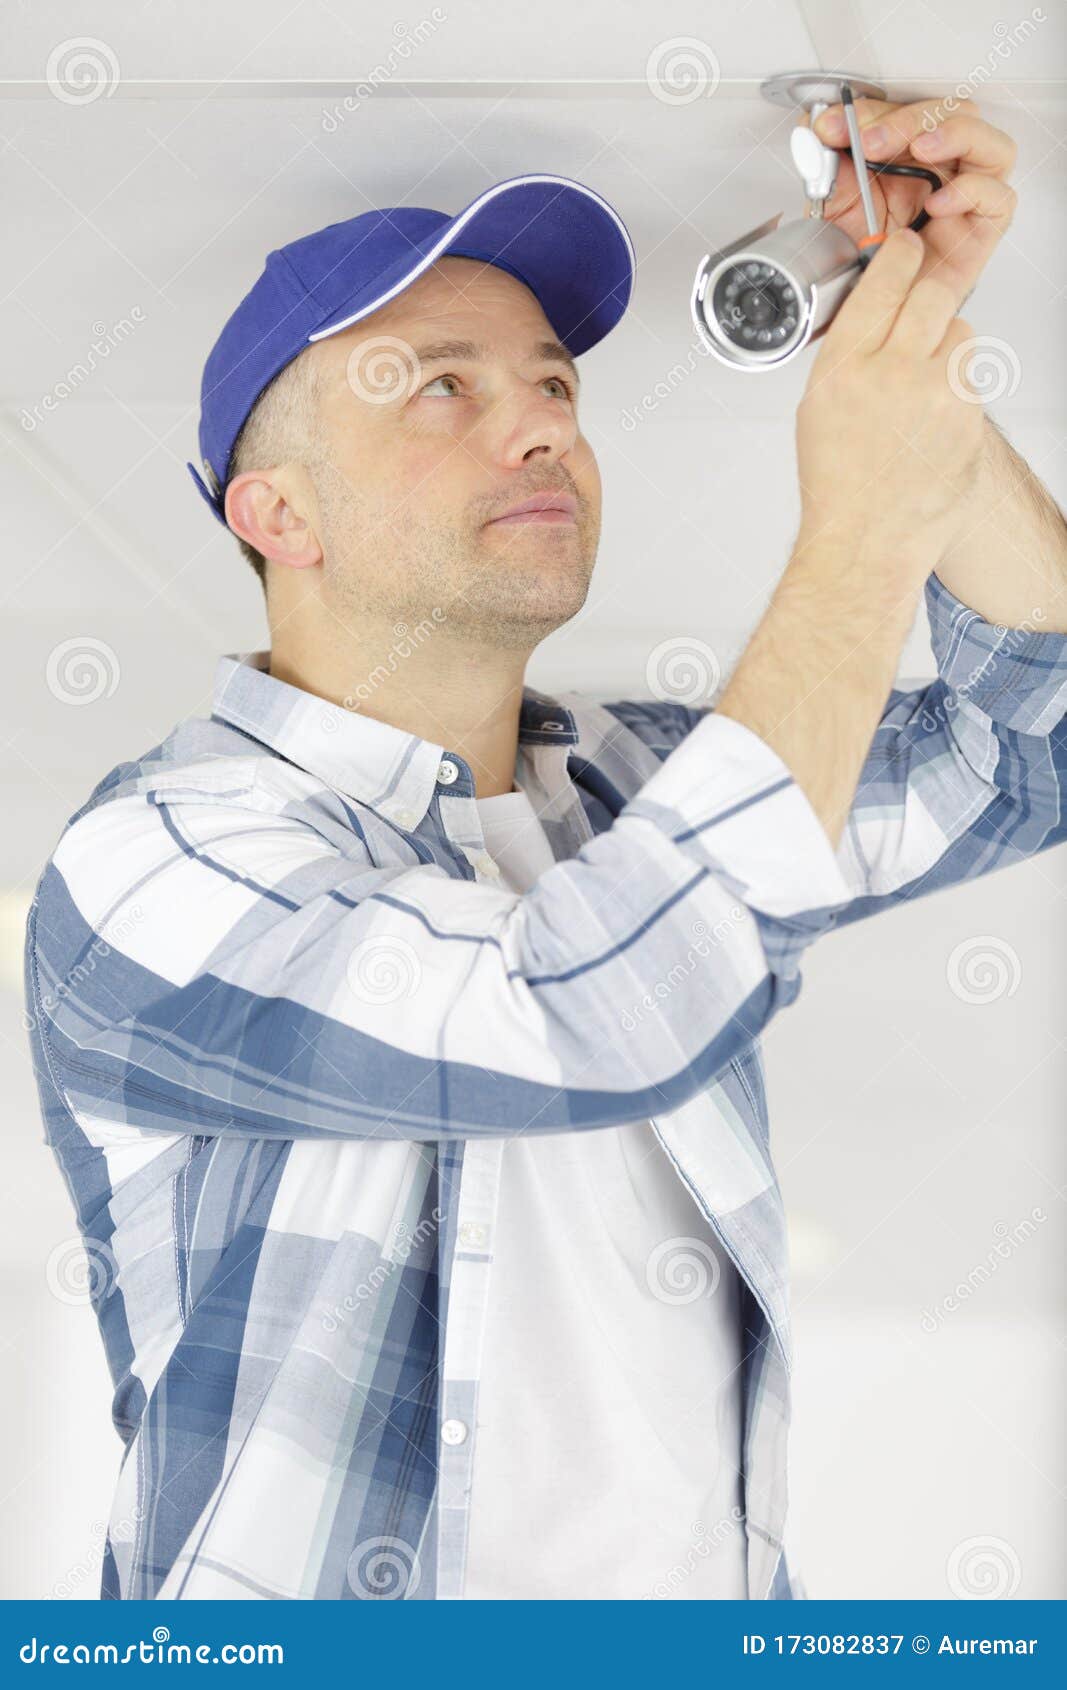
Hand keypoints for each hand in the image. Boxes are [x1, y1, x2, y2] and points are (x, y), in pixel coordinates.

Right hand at [795, 226, 986, 581]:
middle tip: (922, 301)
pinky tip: (932, 423)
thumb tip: (877, 309)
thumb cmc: (839, 485)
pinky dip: (956, 392)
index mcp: (846, 368)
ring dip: (945, 347)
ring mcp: (938, 398)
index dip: (900, 257)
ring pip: (961, 335)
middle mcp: (894, 375)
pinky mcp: (970, 421)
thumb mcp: (819, 407)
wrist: (867, 542)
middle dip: (928, 294)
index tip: (906, 249)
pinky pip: (971, 381)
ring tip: (920, 388)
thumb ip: (851, 353)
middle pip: (932, 295)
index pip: (885, 282)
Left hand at [807, 95, 1017, 309]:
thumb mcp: (834, 199)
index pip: (909, 108)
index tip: (837, 128)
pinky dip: (973, 191)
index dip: (874, 110)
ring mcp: (968, 195)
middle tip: (872, 140)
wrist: (868, 306)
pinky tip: (938, 202)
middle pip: (955, 114)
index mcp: (910, 151)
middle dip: (910, 119)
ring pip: (991, 144)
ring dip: (955, 134)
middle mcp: (945, 168)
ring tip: (920, 148)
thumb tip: (818, 126)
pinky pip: (1000, 198)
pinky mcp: (984, 229)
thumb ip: (826, 160)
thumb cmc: (860, 253)